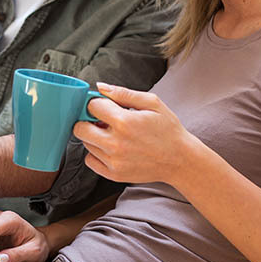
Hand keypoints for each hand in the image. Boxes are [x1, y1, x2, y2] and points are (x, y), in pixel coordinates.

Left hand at [74, 82, 197, 184]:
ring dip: (94, 136)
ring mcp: (113, 161)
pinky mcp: (114, 174)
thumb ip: (123, 93)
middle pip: (80, 128)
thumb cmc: (168, 130)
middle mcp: (115, 143)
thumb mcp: (152, 103)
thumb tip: (100, 87)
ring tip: (113, 135)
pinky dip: (96, 153)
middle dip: (88, 120)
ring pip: (85, 144)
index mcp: (124, 122)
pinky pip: (90, 161)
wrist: (180, 160)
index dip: (97, 103)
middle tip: (102, 121)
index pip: (92, 106)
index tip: (105, 106)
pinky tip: (111, 148)